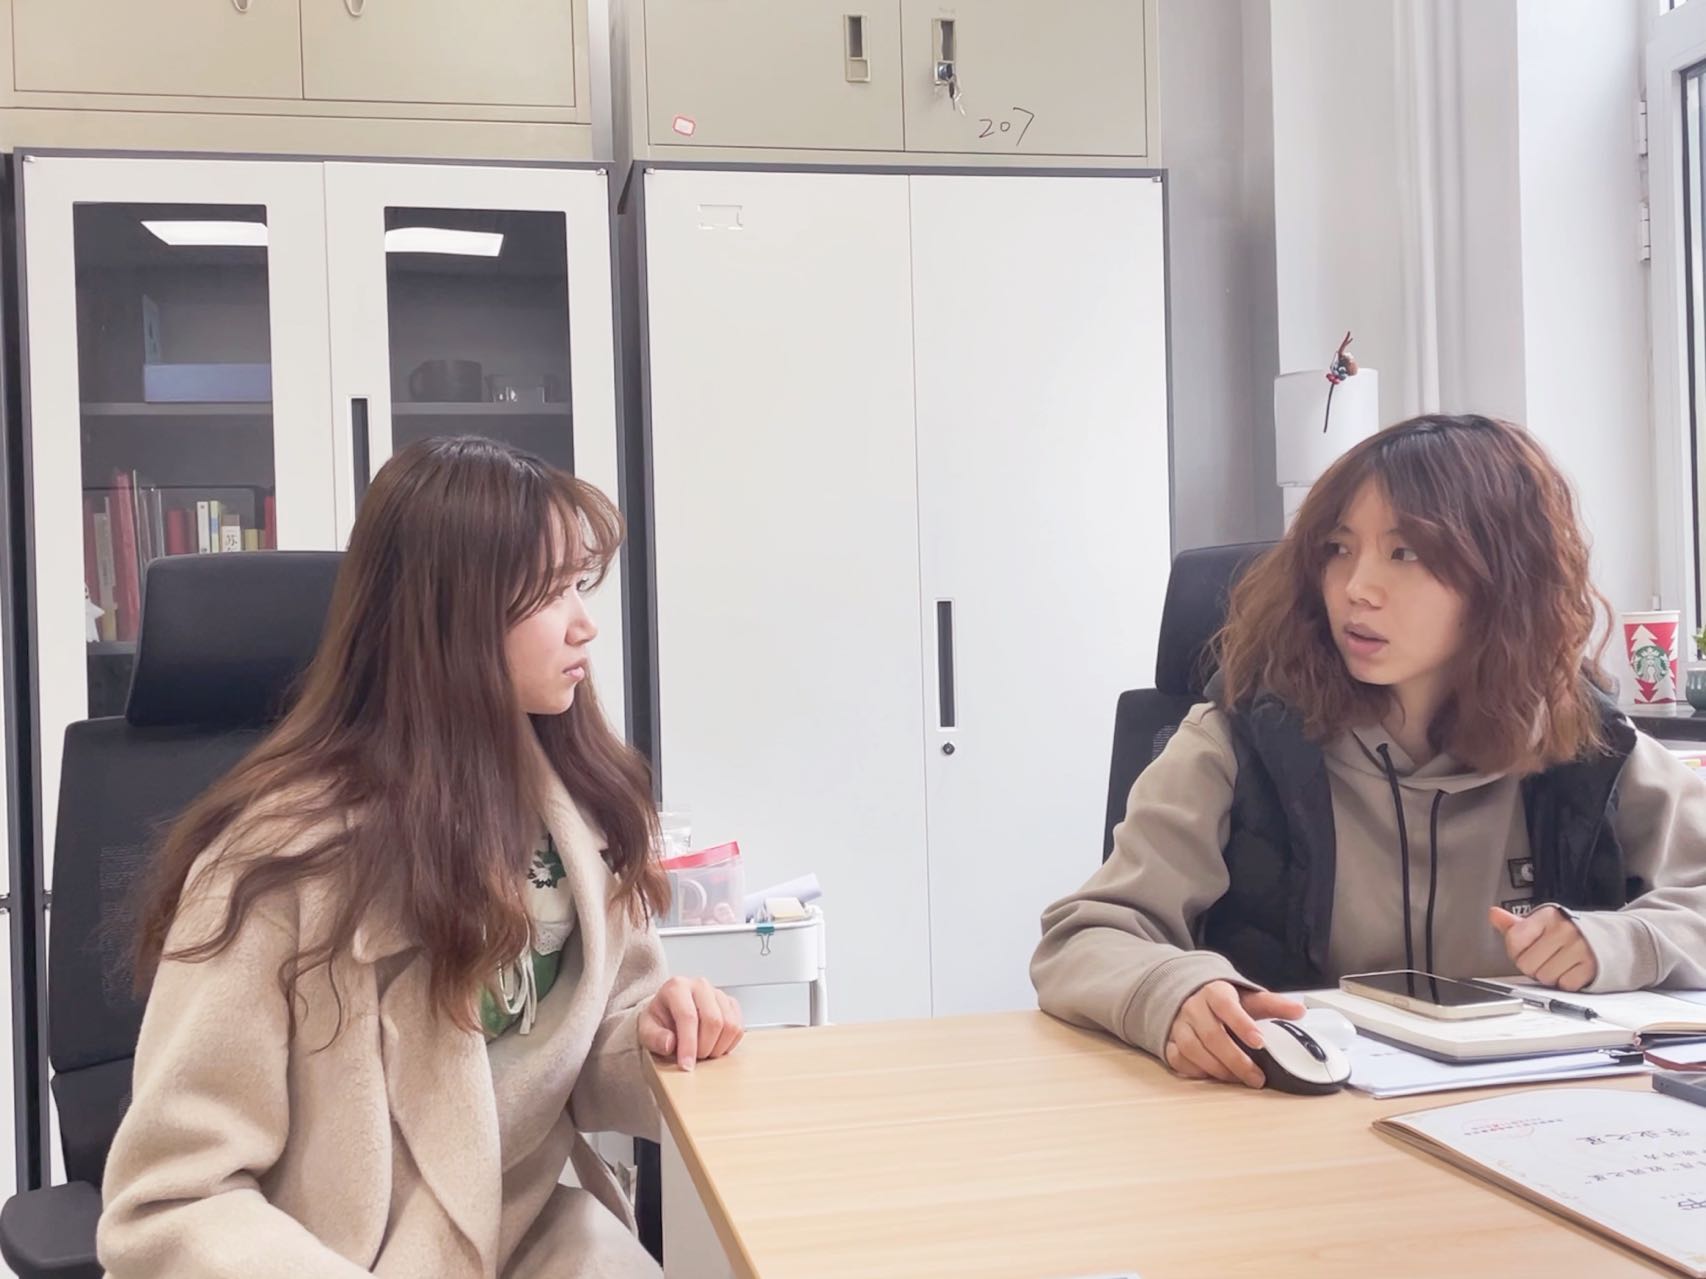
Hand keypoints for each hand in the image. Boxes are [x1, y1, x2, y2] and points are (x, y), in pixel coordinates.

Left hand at [638, 976, 744, 1070]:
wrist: (668, 1012)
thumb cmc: (659, 1020)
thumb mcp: (646, 1030)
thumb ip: (654, 1038)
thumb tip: (670, 1044)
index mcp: (677, 987)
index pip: (688, 1017)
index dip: (689, 1044)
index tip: (686, 1065)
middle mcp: (700, 985)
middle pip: (713, 1020)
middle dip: (705, 1047)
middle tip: (694, 1059)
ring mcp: (718, 993)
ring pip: (729, 1024)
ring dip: (718, 1047)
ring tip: (703, 1052)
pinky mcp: (730, 1003)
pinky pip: (739, 1027)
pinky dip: (728, 1043)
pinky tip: (714, 1046)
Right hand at [1163, 981, 1305, 1087]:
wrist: (1188, 996)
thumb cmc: (1224, 1002)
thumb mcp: (1248, 998)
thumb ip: (1273, 1005)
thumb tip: (1300, 1011)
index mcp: (1214, 992)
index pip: (1226, 1006)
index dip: (1242, 1024)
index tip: (1260, 1041)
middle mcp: (1193, 1007)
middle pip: (1212, 1035)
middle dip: (1236, 1060)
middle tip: (1257, 1077)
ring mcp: (1178, 1024)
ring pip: (1192, 1048)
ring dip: (1217, 1069)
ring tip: (1238, 1079)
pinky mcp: (1169, 1040)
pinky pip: (1177, 1059)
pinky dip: (1195, 1070)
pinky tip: (1213, 1075)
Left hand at [1490, 905, 1597, 990]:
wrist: (1614, 938)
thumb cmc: (1573, 931)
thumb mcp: (1544, 922)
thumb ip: (1516, 924)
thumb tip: (1494, 915)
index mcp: (1547, 917)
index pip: (1514, 941)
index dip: (1516, 951)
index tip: (1526, 949)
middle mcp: (1563, 930)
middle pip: (1526, 964)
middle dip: (1533, 966)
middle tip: (1546, 958)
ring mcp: (1579, 949)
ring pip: (1544, 977)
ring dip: (1549, 975)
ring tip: (1560, 963)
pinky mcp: (1592, 967)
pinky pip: (1565, 985)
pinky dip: (1567, 982)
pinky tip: (1572, 970)